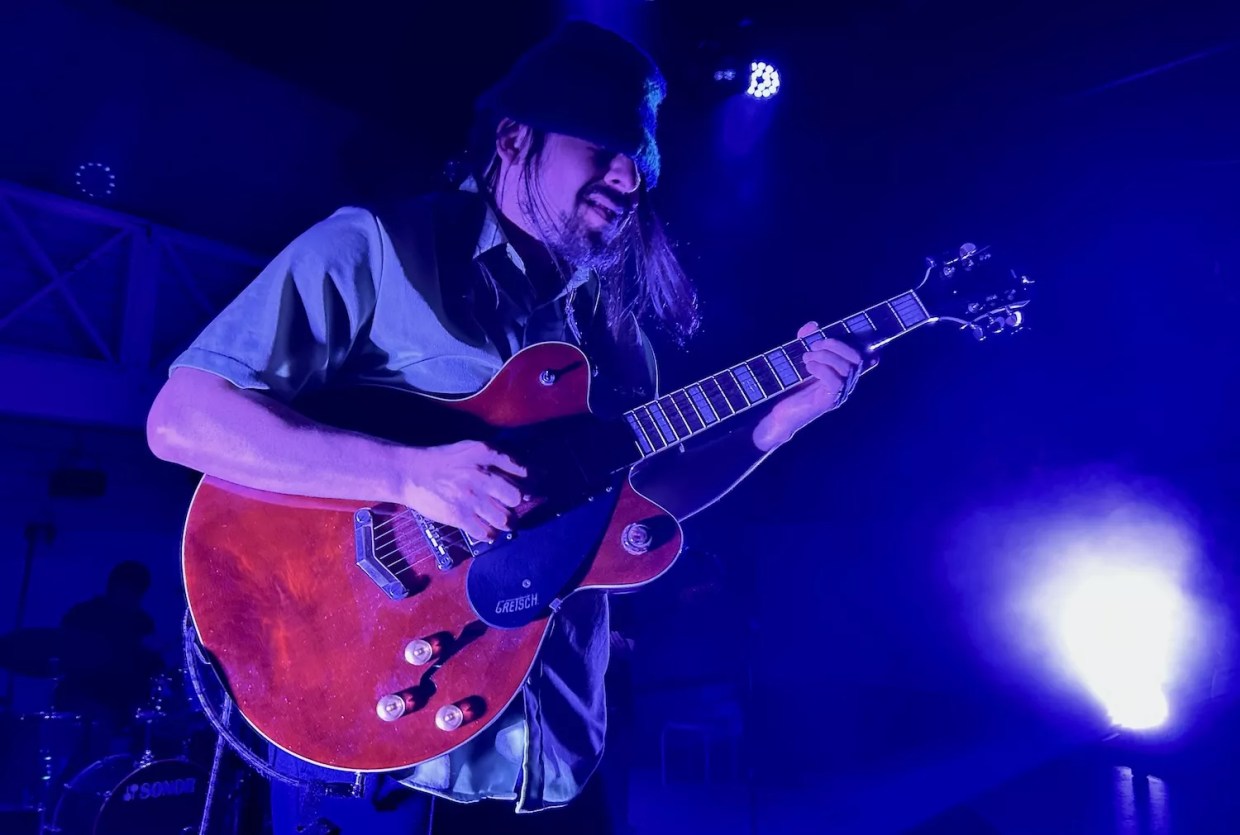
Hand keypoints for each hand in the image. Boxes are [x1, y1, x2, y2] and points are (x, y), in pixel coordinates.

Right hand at [397, 441, 526, 541]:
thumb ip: (498, 456)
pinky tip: (488, 531)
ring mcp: (470, 499)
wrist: (411, 473)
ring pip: (504, 519)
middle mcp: (481, 477)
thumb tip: (524, 471)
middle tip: (512, 507)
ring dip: (507, 523)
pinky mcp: (458, 516)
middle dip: (517, 504)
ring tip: (503, 522)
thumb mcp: (472, 448)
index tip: (528, 490)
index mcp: (486, 456)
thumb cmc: (444, 460)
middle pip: (515, 497)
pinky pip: (484, 532)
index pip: (522, 471)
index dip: (529, 482)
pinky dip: (489, 534)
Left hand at [753, 321, 871, 450]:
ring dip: (826, 357)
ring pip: (847, 368)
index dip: (862, 343)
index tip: (843, 333)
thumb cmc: (792, 386)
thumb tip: (813, 325)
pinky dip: (822, 369)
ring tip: (806, 357)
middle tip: (815, 345)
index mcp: (843, 371)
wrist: (780, 414)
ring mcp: (840, 393)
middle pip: (857, 358)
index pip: (864, 356)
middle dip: (836, 345)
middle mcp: (847, 382)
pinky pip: (836, 382)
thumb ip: (807, 341)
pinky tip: (809, 367)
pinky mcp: (830, 402)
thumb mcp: (800, 359)